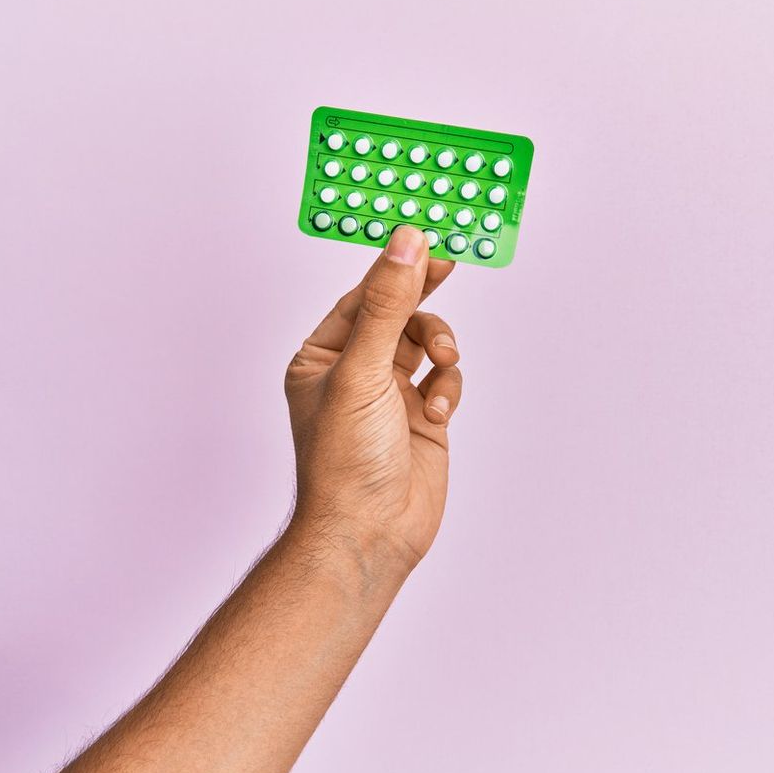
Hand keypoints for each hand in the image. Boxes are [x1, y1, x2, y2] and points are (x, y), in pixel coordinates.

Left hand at [284, 226, 462, 571]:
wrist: (368, 534)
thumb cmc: (345, 462)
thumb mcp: (364, 370)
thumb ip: (387, 304)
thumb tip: (405, 245)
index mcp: (321, 357)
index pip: (362, 295)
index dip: (394, 267)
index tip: (427, 238)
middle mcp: (354, 372)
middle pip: (397, 313)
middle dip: (423, 298)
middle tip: (452, 264)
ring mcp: (389, 395)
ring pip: (426, 343)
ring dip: (441, 347)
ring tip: (443, 364)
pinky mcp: (421, 417)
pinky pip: (444, 379)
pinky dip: (448, 387)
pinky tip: (438, 409)